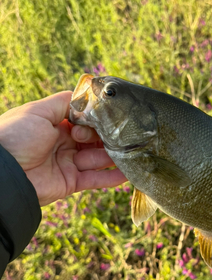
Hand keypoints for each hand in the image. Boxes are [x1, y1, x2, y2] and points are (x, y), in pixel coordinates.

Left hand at [0, 91, 126, 205]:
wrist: (3, 173)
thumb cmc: (16, 136)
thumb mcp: (38, 111)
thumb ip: (64, 103)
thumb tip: (86, 97)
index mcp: (55, 125)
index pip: (85, 120)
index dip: (95, 119)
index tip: (104, 118)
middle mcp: (63, 143)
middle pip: (94, 139)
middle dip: (107, 137)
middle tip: (116, 135)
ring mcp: (68, 163)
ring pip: (97, 158)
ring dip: (113, 155)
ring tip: (131, 151)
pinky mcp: (71, 183)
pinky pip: (95, 179)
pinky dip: (112, 177)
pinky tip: (128, 172)